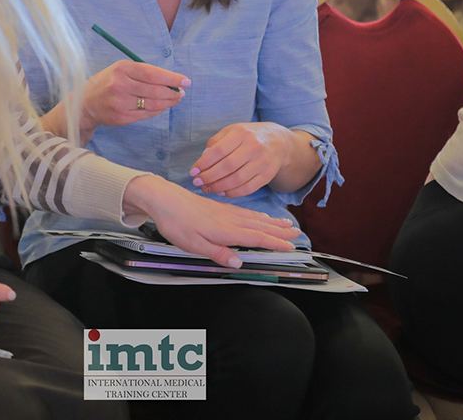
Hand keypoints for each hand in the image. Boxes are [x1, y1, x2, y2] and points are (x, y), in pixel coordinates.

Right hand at [79, 60, 188, 138]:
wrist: (87, 102)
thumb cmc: (109, 82)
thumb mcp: (122, 69)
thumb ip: (143, 73)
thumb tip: (171, 80)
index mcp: (122, 69)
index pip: (153, 74)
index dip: (172, 78)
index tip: (185, 81)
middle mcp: (120, 85)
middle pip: (155, 90)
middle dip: (172, 92)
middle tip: (181, 92)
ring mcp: (121, 102)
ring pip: (153, 104)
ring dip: (168, 102)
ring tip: (175, 98)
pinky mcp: (122, 117)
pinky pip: (147, 114)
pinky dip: (158, 110)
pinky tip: (163, 106)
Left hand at [123, 174, 300, 267]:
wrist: (165, 199)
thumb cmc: (177, 223)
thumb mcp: (194, 245)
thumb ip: (218, 253)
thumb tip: (239, 263)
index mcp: (226, 230)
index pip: (257, 238)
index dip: (275, 243)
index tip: (291, 247)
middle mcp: (230, 219)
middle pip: (261, 226)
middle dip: (280, 231)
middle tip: (297, 234)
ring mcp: (226, 212)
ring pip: (256, 218)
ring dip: (273, 222)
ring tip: (287, 224)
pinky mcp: (220, 208)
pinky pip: (246, 212)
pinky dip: (259, 215)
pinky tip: (262, 216)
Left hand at [189, 122, 291, 198]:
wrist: (278, 142)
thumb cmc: (248, 136)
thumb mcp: (232, 131)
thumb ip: (216, 142)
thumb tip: (203, 158)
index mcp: (242, 133)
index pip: (219, 150)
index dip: (204, 163)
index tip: (193, 172)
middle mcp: (254, 146)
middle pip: (227, 166)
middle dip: (209, 177)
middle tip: (197, 183)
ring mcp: (262, 162)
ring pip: (237, 179)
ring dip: (219, 187)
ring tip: (207, 188)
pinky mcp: (267, 175)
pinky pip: (247, 188)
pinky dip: (232, 193)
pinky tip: (221, 192)